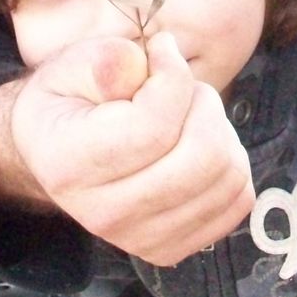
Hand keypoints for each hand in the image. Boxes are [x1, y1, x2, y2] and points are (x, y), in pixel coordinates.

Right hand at [0, 31, 254, 263]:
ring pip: (228, 177)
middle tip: (183, 87)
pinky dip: (231, 163)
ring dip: (220, 131)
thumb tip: (137, 65)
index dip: (174, 76)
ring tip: (188, 116)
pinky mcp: (173, 247)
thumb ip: (105, 60)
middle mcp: (103, 213)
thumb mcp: (73, 65)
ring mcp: (140, 239)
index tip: (161, 50)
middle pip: (202, 157)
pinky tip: (199, 145)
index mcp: (70, 164)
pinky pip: (238, 201)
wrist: (58, 154)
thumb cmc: (71, 101)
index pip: (154, 127)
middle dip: (205, 104)